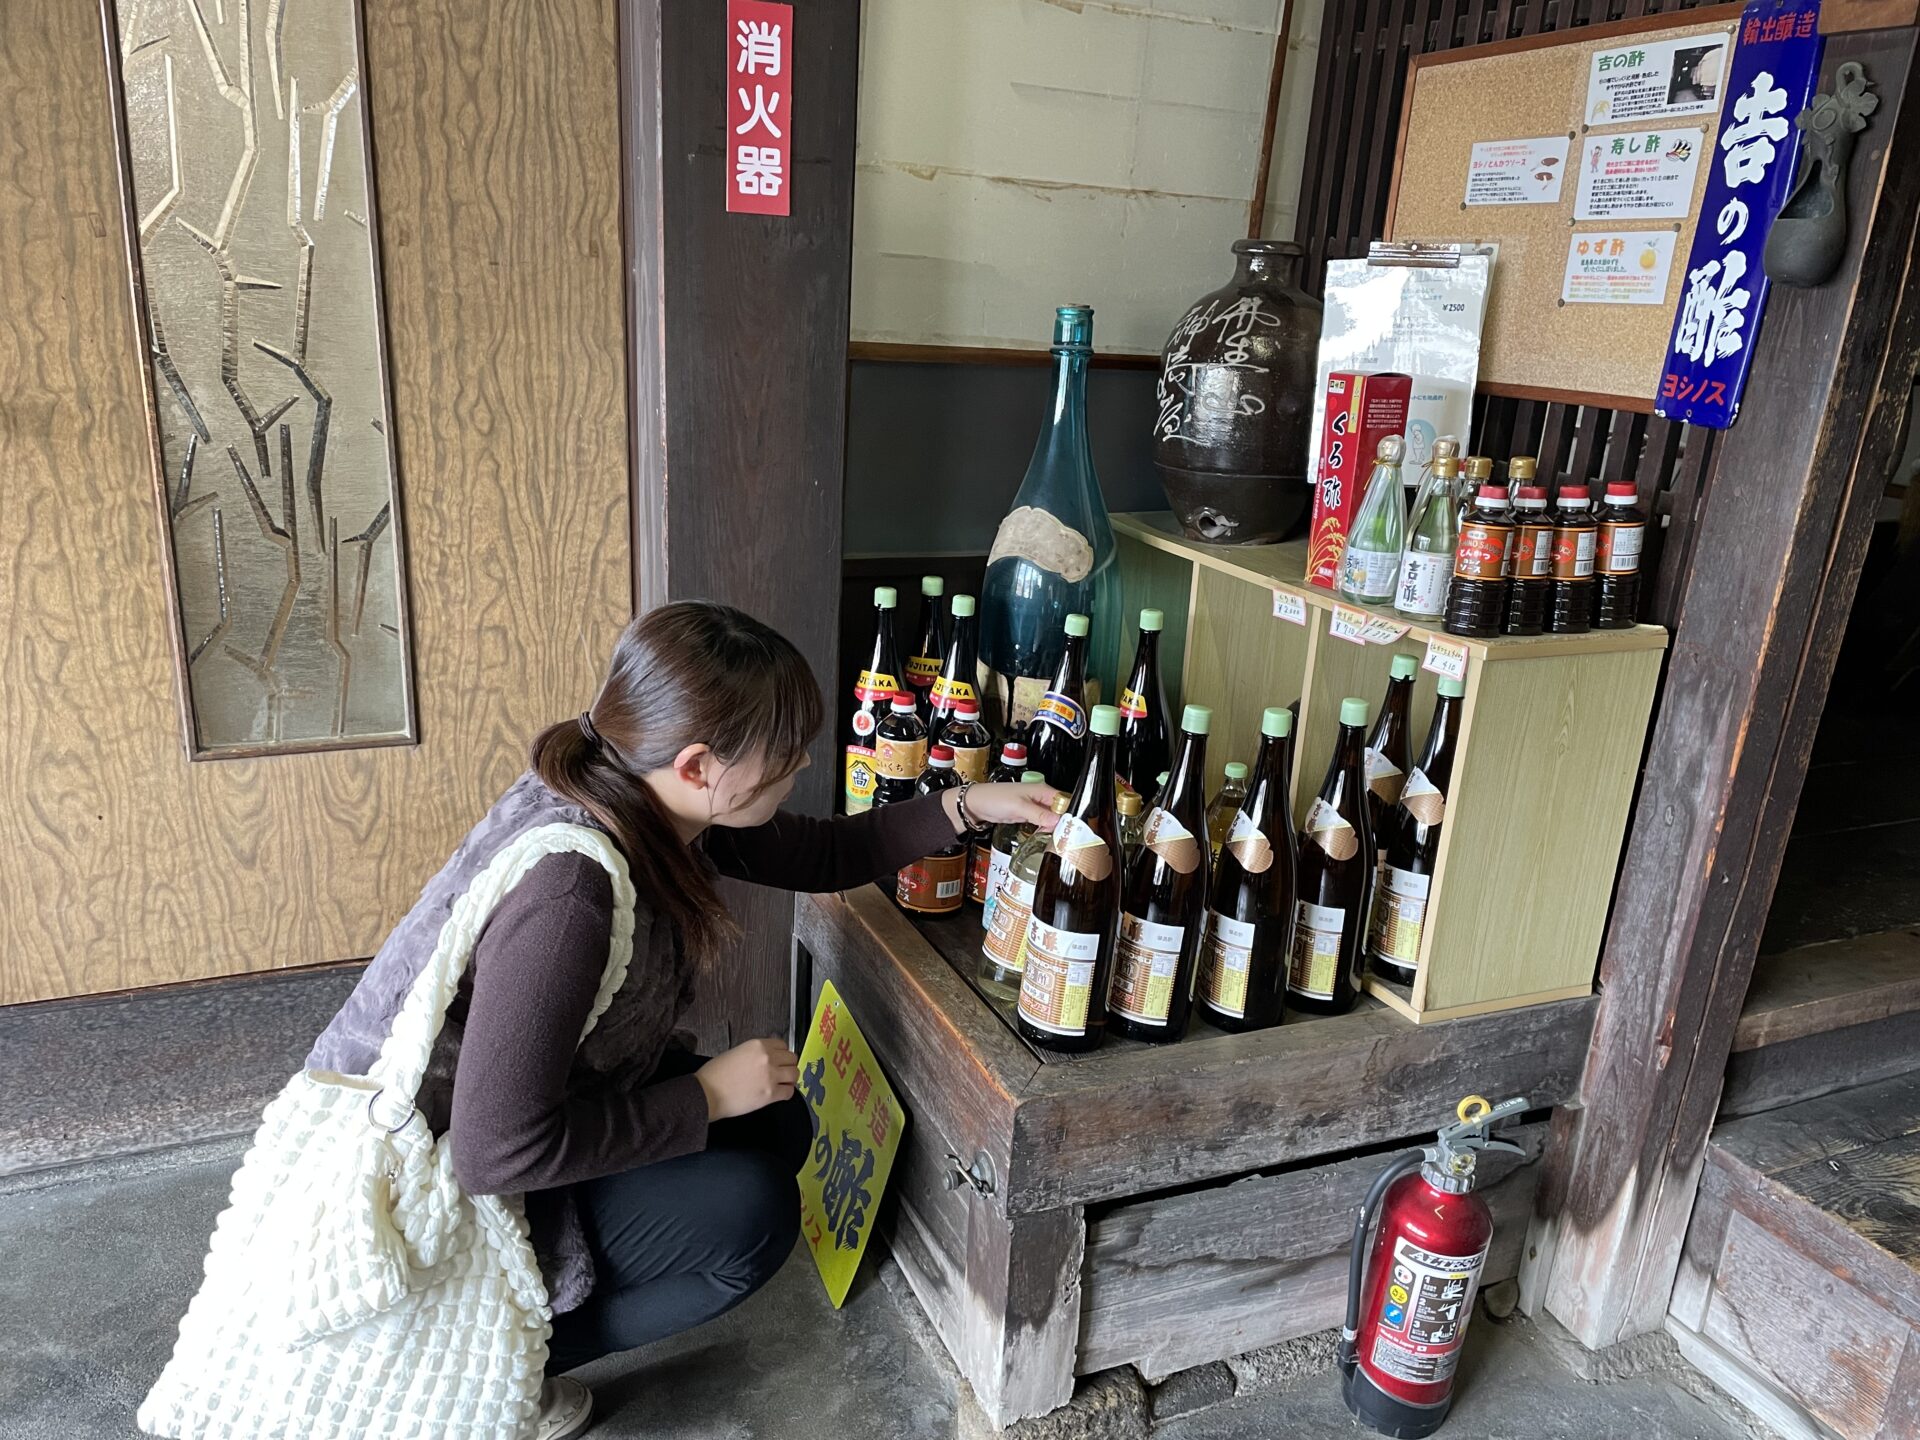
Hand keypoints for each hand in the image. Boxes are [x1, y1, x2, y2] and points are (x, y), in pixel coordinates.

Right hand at [695, 1037, 798, 1120]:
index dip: (782, 1054)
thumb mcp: (736, 1052)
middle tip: (782, 1072)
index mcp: (758, 1045)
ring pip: (794, 1074)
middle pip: (792, 1058)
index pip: (783, 1045)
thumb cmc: (715, 1074)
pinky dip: (786, 1093)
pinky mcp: (770, 1094)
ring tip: (782, 1083)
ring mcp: (770, 1076)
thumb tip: (766, 1059)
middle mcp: (767, 1058)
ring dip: (790, 1079)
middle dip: (788, 1065)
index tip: (780, 1059)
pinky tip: (779, 1094)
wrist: (706, 1093)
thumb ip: (755, 1053)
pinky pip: (789, 1092)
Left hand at [943, 781, 1062, 834]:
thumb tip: (1059, 821)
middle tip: (1064, 839)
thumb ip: (1040, 815)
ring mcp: (1034, 806)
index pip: (1064, 802)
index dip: (1070, 816)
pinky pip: (1042, 822)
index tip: (1072, 830)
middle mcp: (1040, 797)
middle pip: (1060, 811)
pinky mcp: (1027, 814)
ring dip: (1054, 828)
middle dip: (1063, 824)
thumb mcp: (1019, 807)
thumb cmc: (995, 799)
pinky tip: (1045, 837)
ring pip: (1051, 818)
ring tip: (1056, 841)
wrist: (975, 804)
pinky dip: (1044, 829)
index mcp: (1042, 790)